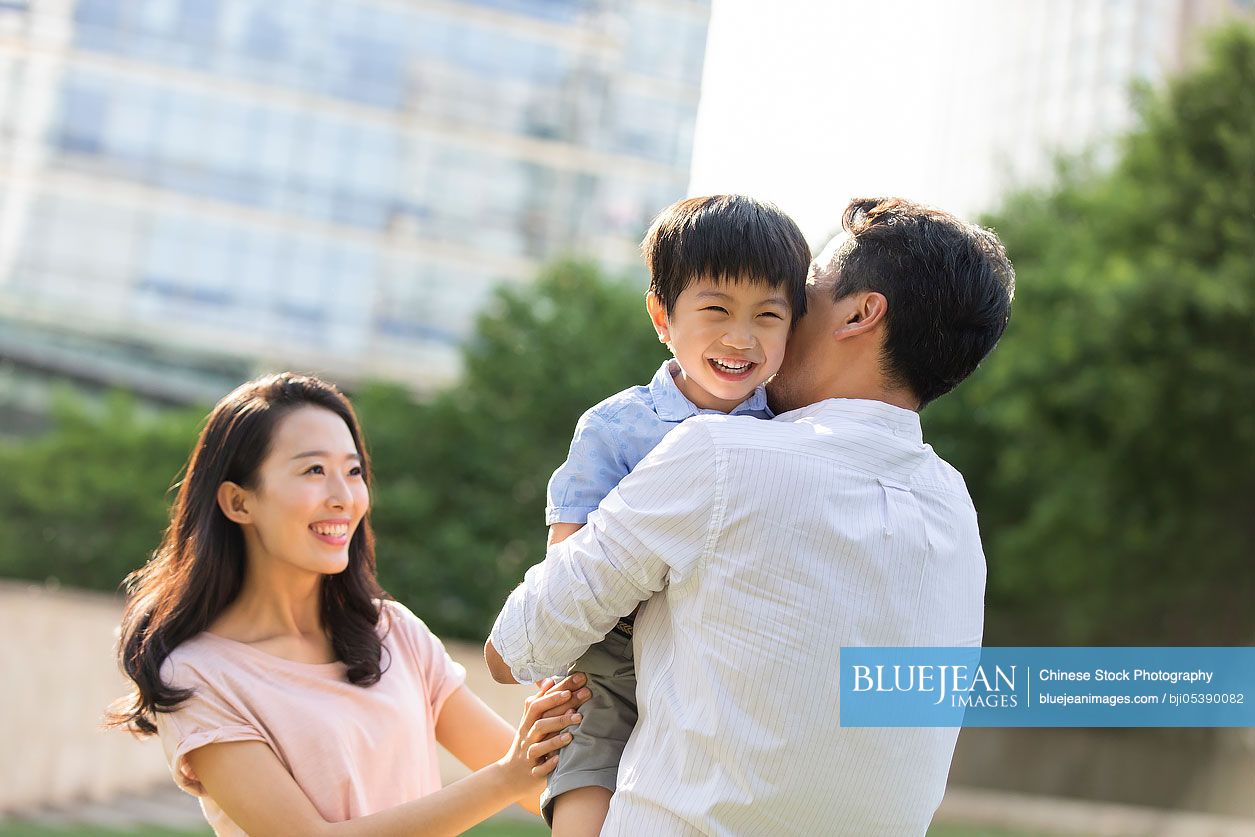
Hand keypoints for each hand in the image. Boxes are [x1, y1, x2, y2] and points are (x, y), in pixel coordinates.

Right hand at [497, 673, 591, 798]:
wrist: (511, 775)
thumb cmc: (527, 742)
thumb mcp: (529, 721)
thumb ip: (539, 700)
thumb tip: (549, 680)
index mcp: (528, 722)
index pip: (540, 702)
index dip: (557, 691)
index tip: (577, 680)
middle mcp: (527, 736)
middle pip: (541, 720)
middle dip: (562, 707)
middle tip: (584, 694)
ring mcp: (529, 754)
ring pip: (539, 744)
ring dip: (557, 734)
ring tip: (576, 722)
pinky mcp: (533, 772)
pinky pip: (539, 768)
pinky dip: (549, 763)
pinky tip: (559, 758)